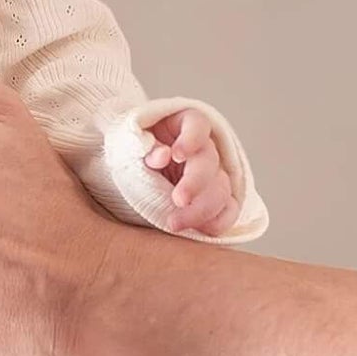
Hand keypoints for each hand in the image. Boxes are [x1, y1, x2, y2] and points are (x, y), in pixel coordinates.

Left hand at [143, 108, 239, 236]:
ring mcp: (214, 174)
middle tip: (178, 201)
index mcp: (184, 126)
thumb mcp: (127, 142)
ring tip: (175, 224)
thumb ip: (141, 146)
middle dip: (195, 183)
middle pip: (210, 162)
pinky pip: (228, 210)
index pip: (197, 125)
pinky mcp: (217, 199)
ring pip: (221, 190)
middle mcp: (205, 148)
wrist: (133, 170)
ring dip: (202, 210)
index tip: (177, 154)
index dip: (191, 139)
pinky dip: (219, 222)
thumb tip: (162, 155)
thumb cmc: (131, 151)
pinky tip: (203, 231)